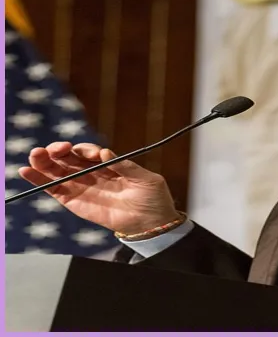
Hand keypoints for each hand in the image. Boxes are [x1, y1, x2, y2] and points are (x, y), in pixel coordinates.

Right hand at [18, 142, 180, 234]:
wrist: (152, 224)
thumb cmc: (153, 198)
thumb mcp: (146, 179)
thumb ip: (126, 166)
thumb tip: (105, 153)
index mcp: (108, 164)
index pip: (88, 152)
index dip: (83, 149)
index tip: (86, 152)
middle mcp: (92, 172)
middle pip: (68, 158)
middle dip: (58, 151)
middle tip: (54, 149)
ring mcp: (81, 186)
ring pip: (57, 171)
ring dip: (44, 162)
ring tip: (35, 155)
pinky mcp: (74, 201)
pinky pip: (54, 189)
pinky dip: (40, 181)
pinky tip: (27, 171)